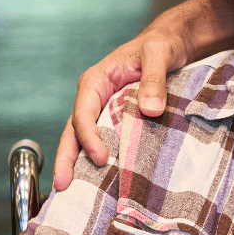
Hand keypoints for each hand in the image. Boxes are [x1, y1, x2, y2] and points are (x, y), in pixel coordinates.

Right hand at [52, 28, 182, 189]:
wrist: (171, 43)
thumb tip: (150, 110)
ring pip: (81, 138)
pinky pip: (101, 139)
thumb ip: (154, 79)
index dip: (88, 137)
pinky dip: (94, 159)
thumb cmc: (161, 44)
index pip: (83, 113)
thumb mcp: (159, 53)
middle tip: (62, 186)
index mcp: (96, 80)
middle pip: (73, 131)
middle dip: (65, 158)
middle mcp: (93, 97)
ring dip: (75, 163)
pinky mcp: (114, 119)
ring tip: (68, 191)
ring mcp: (101, 109)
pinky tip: (96, 181)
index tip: (100, 158)